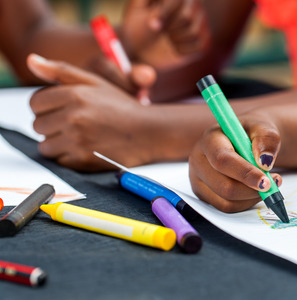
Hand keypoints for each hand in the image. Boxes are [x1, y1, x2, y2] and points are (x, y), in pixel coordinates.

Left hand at [27, 53, 156, 170]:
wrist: (149, 132)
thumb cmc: (122, 107)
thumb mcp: (95, 82)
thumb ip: (61, 71)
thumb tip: (31, 60)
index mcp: (74, 94)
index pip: (35, 102)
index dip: (48, 106)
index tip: (64, 109)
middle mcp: (73, 117)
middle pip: (38, 125)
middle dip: (53, 125)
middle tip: (77, 124)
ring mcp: (78, 140)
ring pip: (46, 146)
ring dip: (59, 143)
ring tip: (81, 137)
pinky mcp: (83, 160)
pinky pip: (60, 161)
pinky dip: (70, 157)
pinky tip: (87, 148)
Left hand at [121, 0, 210, 57]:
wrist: (142, 47)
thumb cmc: (138, 24)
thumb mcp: (136, 9)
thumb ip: (145, 0)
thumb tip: (158, 7)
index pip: (178, 0)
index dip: (165, 13)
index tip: (153, 26)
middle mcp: (194, 5)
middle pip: (186, 17)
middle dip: (169, 29)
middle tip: (159, 32)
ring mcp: (202, 23)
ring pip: (193, 33)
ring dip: (175, 40)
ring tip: (167, 39)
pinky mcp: (205, 41)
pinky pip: (200, 46)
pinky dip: (183, 51)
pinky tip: (175, 48)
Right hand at [188, 114, 282, 212]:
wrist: (242, 141)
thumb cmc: (250, 133)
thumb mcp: (262, 127)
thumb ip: (267, 139)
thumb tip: (264, 161)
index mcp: (209, 140)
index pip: (222, 160)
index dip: (245, 173)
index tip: (266, 182)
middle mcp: (198, 161)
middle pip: (223, 186)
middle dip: (251, 190)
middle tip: (273, 185)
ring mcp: (198, 180)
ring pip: (226, 201)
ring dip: (251, 198)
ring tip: (267, 185)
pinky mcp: (204, 195)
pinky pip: (227, 207)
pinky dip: (246, 203)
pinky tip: (255, 191)